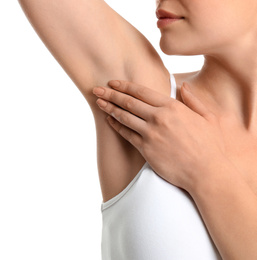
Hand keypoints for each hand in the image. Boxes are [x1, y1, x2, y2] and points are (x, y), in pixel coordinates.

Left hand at [92, 80, 225, 190]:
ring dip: (109, 108)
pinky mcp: (146, 150)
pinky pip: (127, 135)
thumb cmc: (210, 144)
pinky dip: (116, 127)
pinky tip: (109, 121)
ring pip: (124, 117)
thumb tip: (183, 86)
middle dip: (110, 94)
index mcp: (172, 107)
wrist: (207, 172)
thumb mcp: (207, 117)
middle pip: (128, 102)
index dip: (124, 86)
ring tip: (99, 102)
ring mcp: (151, 134)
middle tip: (97, 89)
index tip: (112, 82)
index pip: (142, 92)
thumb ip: (193, 100)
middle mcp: (158, 118)